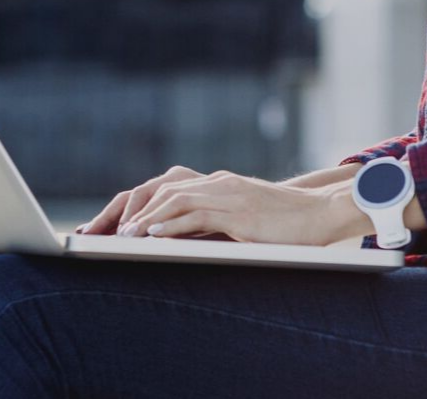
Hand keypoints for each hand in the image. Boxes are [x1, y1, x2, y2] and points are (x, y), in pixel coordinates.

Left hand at [75, 165, 351, 246]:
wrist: (322, 214)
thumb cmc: (285, 224)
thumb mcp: (242, 221)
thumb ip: (212, 224)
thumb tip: (180, 242)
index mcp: (215, 184)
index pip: (164, 188)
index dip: (135, 205)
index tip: (111, 226)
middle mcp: (216, 183)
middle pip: (160, 189)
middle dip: (130, 209)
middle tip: (105, 231)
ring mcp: (227, 193)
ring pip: (173, 198)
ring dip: (145, 217)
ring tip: (123, 236)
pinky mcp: (238, 210)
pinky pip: (197, 214)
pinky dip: (171, 224)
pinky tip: (152, 235)